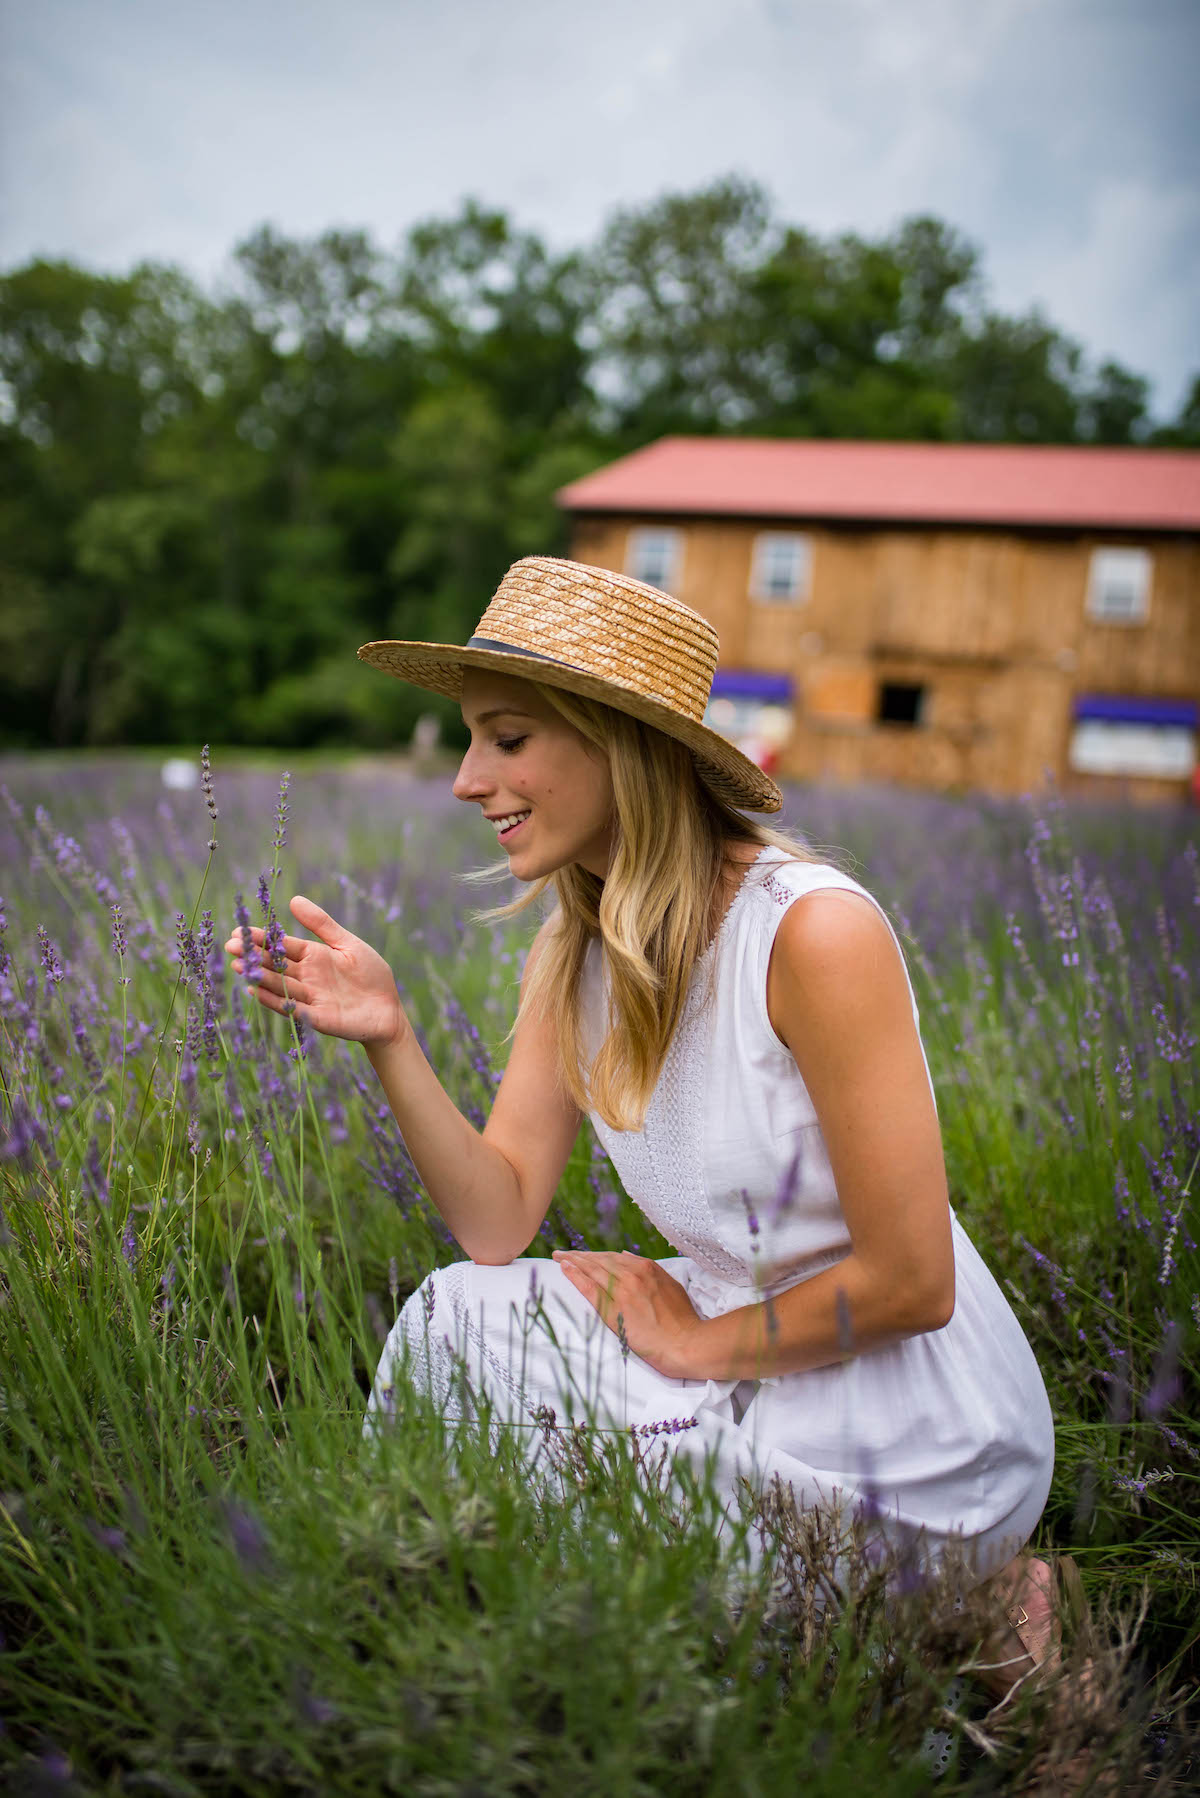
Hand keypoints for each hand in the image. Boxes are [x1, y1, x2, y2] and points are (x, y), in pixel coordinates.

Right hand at [224, 895, 406, 1049]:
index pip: (283, 945)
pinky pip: (292, 1008)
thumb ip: (322, 924)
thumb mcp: (347, 944)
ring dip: (259, 977)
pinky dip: (275, 1001)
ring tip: (240, 966)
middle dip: (254, 955)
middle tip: (230, 947)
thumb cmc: (371, 975)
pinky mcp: (317, 1018)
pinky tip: (256, 992)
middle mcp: (307, 977)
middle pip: (276, 965)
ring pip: (280, 985)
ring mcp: (310, 998)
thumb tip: (294, 899)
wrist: (390, 1010)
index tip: (239, 931)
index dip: (262, 939)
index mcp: (314, 957)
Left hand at [552, 1250, 705, 1379]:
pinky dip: (575, 1276)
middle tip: (562, 1253)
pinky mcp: (614, 1310)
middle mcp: (632, 1275)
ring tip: (559, 1257)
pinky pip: (589, 1288)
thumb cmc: (682, 1320)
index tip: (582, 1255)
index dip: (595, 1255)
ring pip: (592, 1269)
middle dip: (579, 1255)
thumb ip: (650, 1269)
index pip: (613, 1257)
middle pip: (599, 1260)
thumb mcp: (671, 1285)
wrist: (686, 1344)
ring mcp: (622, 1291)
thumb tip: (626, 1257)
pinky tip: (564, 1269)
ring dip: (573, 1261)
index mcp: (647, 1268)